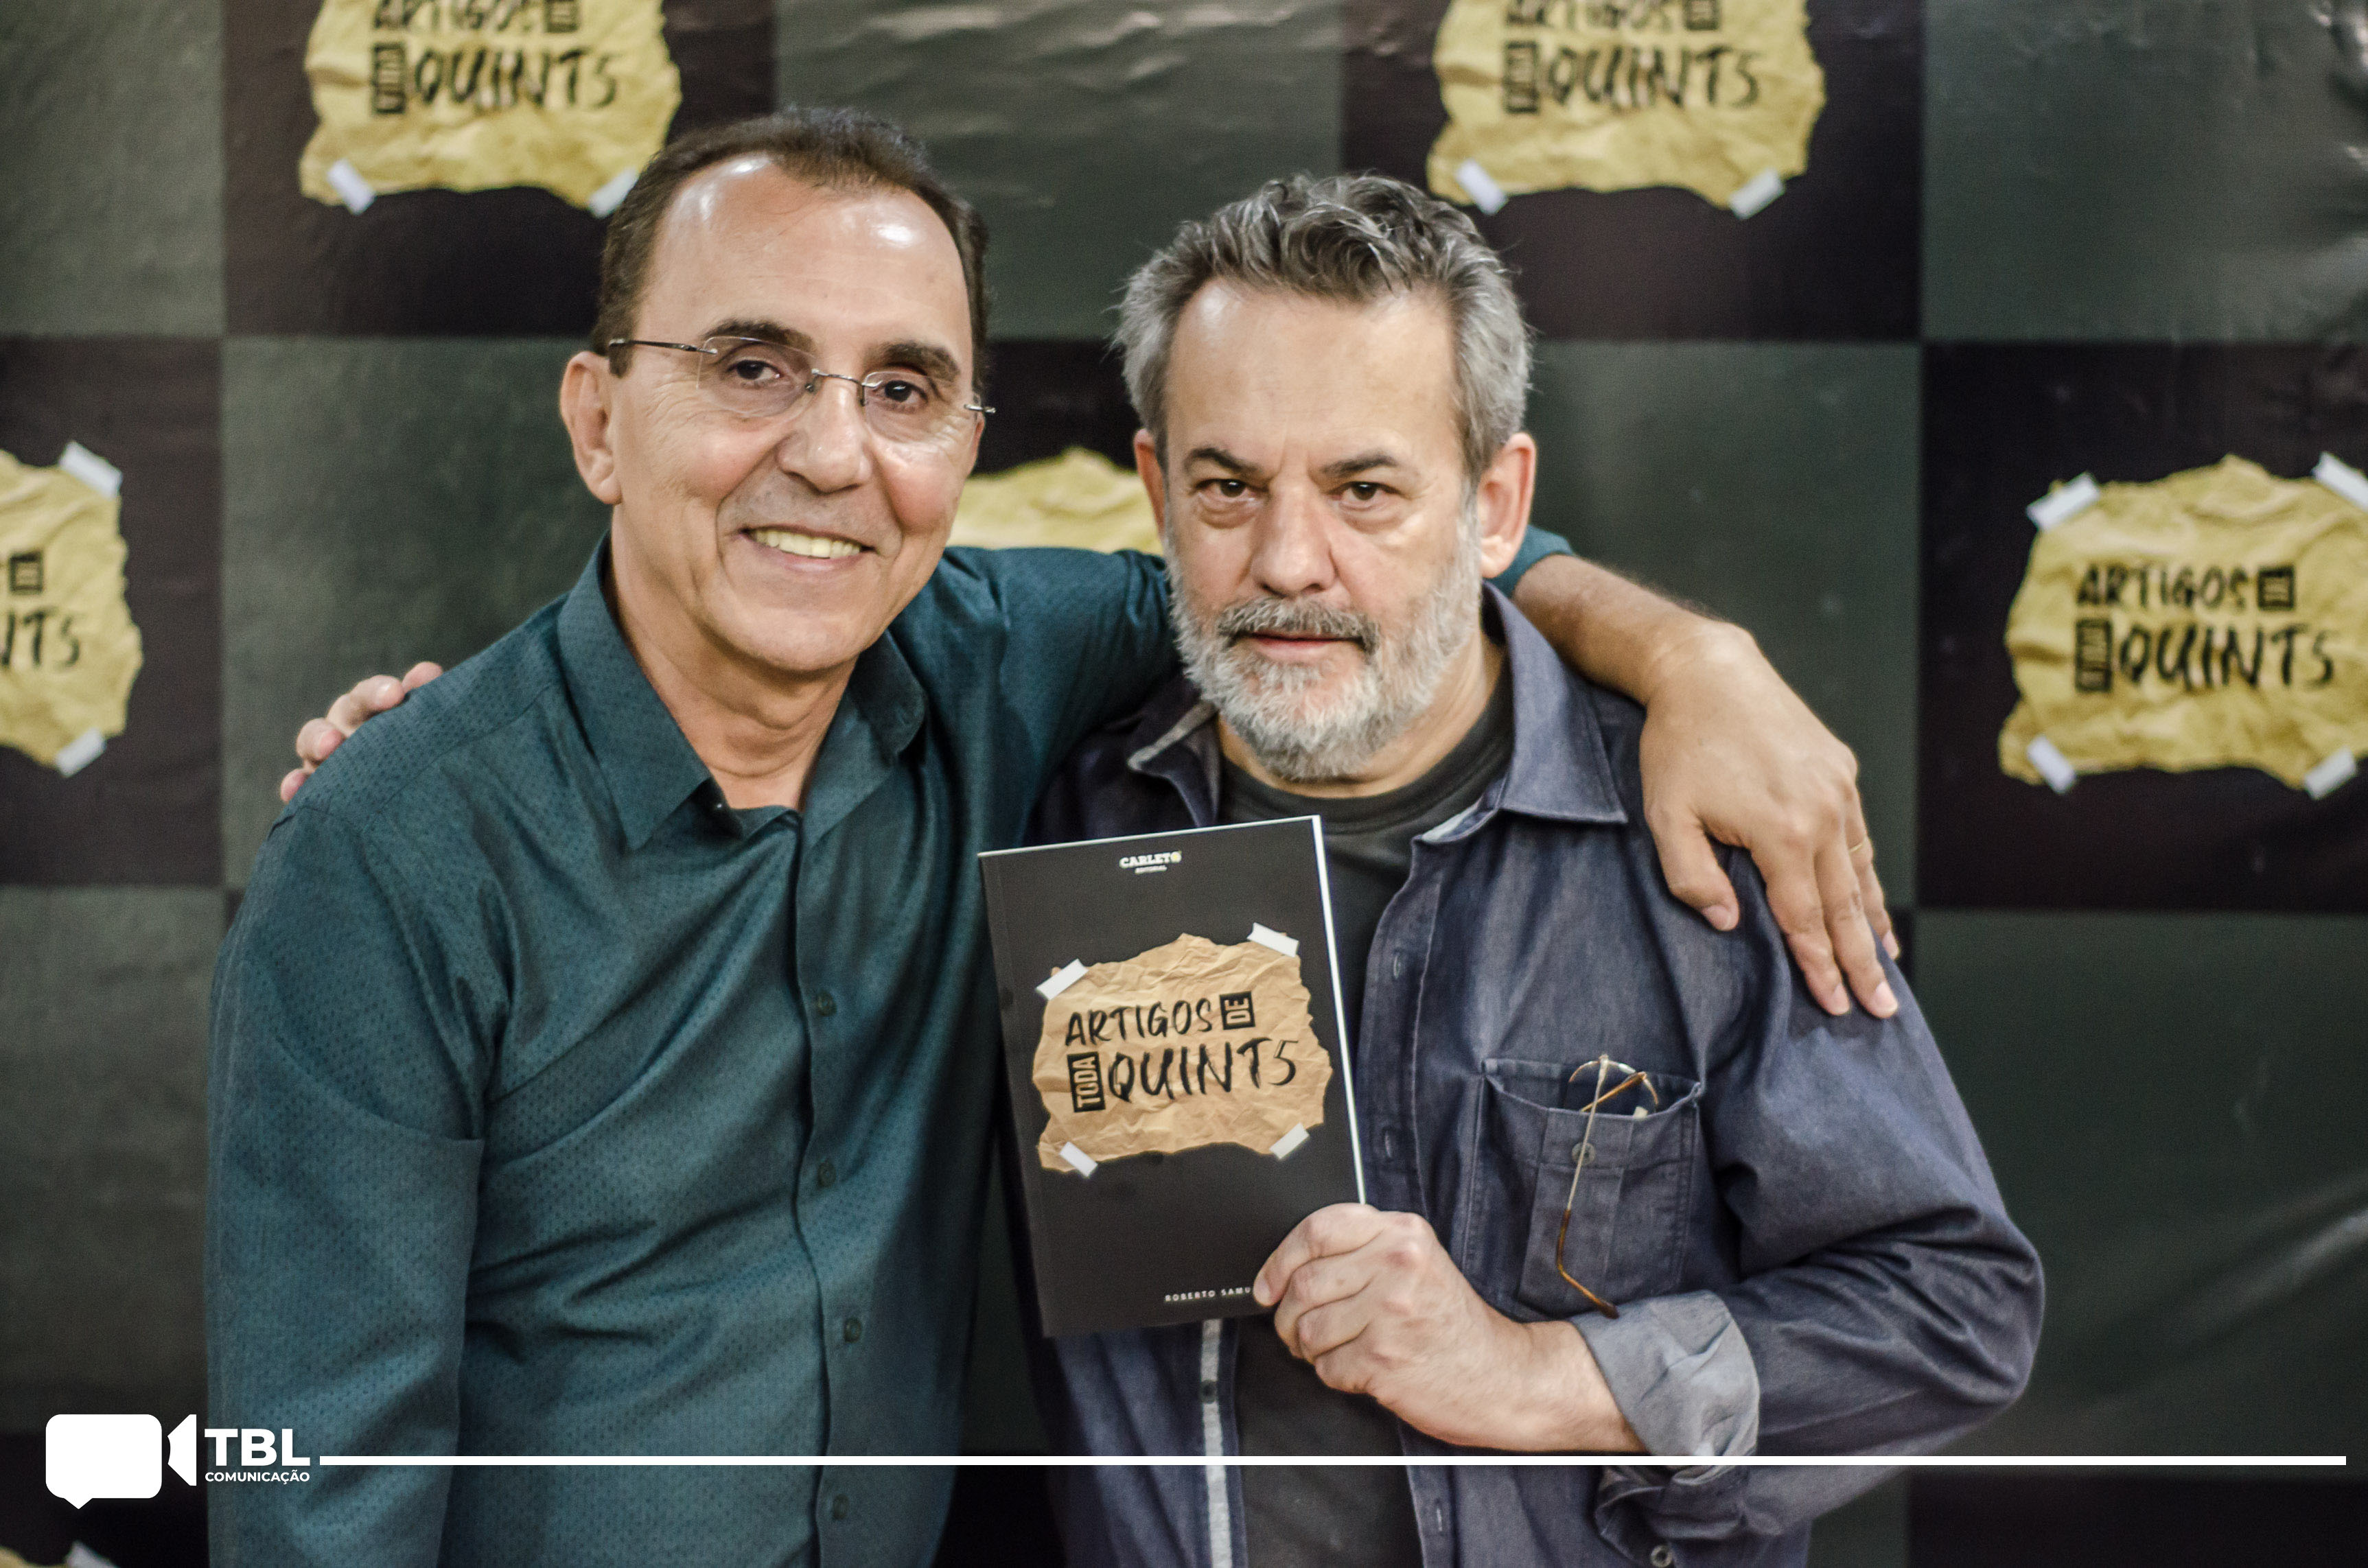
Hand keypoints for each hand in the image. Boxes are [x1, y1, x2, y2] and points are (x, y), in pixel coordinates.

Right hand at [278, 662, 443, 801]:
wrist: (404, 791)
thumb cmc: (413, 746)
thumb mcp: (419, 724)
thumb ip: (423, 700)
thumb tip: (429, 670)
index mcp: (370, 708)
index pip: (369, 694)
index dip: (379, 692)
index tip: (395, 694)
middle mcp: (344, 726)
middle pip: (339, 715)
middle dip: (351, 711)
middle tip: (348, 728)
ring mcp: (325, 756)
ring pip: (312, 744)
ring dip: (316, 742)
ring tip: (327, 748)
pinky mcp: (314, 788)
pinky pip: (300, 785)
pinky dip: (294, 785)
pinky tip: (292, 789)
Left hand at [1252, 1204, 1640, 1452]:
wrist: (1504, 1376)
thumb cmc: (1452, 1324)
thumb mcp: (1417, 1264)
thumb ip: (1365, 1251)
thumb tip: (1291, 1264)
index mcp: (1402, 1233)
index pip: (1317, 1229)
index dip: (1280, 1260)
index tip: (1267, 1285)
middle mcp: (1397, 1264)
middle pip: (1303, 1284)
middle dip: (1287, 1316)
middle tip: (1296, 1330)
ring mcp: (1391, 1311)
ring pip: (1307, 1329)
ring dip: (1309, 1349)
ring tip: (1336, 1350)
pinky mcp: (1384, 1357)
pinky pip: (1327, 1367)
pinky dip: (1335, 1375)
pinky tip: (1362, 1370)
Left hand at [1636, 622, 1896, 1018]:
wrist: (1707, 672)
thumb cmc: (1677, 747)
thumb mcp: (1666, 817)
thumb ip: (1694, 878)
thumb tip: (1732, 924)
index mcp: (1782, 833)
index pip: (1804, 918)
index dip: (1820, 967)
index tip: (1836, 1006)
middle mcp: (1823, 814)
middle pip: (1845, 906)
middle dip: (1863, 963)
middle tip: (1883, 1010)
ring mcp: (1839, 790)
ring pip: (1861, 873)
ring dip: (1874, 923)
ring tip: (1887, 967)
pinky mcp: (1841, 770)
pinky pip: (1860, 838)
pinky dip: (1869, 876)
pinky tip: (1872, 901)